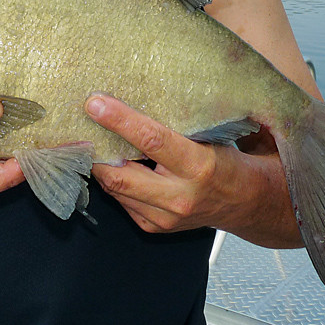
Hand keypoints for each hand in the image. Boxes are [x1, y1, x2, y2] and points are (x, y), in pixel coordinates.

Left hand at [85, 95, 264, 234]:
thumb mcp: (208, 135)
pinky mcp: (154, 227)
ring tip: (93, 141)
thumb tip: (129, 97)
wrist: (243, 201)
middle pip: (120, 174)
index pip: (151, 140)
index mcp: (198, 166)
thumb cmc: (224, 161)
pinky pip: (121, 201)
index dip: (119, 120)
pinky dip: (114, 181)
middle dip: (95, 149)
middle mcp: (180, 197)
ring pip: (115, 189)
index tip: (95, 104)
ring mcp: (165, 218)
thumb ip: (172, 124)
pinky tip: (115, 164)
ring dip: (101, 165)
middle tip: (80, 126)